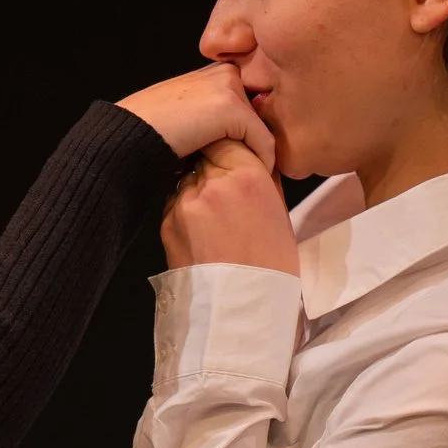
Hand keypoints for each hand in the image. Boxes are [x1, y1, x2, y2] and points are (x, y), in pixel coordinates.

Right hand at [118, 64, 275, 166]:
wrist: (128, 136)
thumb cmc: (149, 134)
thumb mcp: (186, 117)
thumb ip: (211, 117)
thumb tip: (240, 141)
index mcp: (214, 72)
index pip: (250, 104)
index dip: (251, 133)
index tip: (249, 161)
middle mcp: (225, 72)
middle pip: (261, 115)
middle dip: (258, 143)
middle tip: (254, 173)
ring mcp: (229, 87)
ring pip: (264, 129)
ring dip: (260, 155)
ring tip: (250, 179)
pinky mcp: (231, 107)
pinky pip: (264, 142)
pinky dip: (263, 164)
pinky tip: (250, 179)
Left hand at [161, 138, 297, 272]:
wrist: (241, 311)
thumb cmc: (271, 267)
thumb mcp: (280, 214)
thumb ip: (262, 179)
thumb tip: (251, 156)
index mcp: (248, 177)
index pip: (230, 137)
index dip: (233, 146)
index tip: (238, 156)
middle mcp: (212, 183)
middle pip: (205, 152)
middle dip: (213, 162)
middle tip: (225, 184)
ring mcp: (185, 203)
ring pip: (188, 177)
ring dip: (199, 186)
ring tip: (215, 216)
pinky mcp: (167, 224)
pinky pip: (176, 203)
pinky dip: (186, 209)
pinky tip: (202, 232)